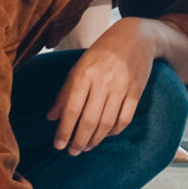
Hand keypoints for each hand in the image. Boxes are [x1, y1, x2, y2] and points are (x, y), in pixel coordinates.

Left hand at [48, 18, 159, 153]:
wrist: (135, 37)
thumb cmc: (102, 52)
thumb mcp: (79, 66)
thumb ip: (65, 92)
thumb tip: (52, 117)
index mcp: (84, 74)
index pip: (71, 109)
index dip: (64, 130)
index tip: (58, 145)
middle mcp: (102, 82)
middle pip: (89, 120)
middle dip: (79, 140)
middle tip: (72, 152)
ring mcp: (121, 88)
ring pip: (106, 123)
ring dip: (94, 140)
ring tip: (86, 147)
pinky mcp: (136, 92)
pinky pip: (124, 119)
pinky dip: (113, 131)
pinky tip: (104, 135)